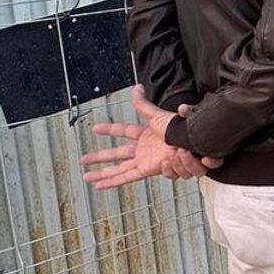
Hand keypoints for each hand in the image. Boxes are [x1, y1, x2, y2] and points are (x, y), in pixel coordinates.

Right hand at [81, 87, 219, 190]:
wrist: (191, 141)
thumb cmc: (179, 129)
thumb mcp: (157, 115)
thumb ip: (143, 104)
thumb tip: (136, 87)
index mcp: (145, 135)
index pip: (123, 131)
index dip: (109, 130)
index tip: (94, 129)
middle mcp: (143, 150)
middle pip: (115, 154)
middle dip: (99, 158)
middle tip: (82, 160)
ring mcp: (144, 161)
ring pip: (117, 169)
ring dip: (101, 174)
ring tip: (85, 177)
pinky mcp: (146, 170)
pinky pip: (126, 177)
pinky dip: (112, 182)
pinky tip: (100, 186)